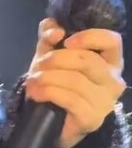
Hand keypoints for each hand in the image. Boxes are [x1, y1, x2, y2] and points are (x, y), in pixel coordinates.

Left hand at [24, 19, 126, 147]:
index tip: (65, 41)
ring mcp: (105, 101)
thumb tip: (55, 28)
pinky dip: (47, 92)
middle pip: (87, 60)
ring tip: (33, 80)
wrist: (50, 120)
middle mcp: (113, 80)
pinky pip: (69, 99)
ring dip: (47, 78)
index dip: (88, 37)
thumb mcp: (50, 54)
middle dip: (55, 59)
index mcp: (109, 61)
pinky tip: (36, 93)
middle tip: (39, 65)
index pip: (112, 40)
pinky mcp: (92, 118)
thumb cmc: (56, 82)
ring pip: (75, 80)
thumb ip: (50, 36)